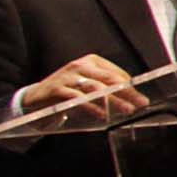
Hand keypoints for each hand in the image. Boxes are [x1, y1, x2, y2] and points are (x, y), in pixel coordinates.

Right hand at [20, 53, 141, 116]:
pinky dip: (91, 107)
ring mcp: (68, 76)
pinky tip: (102, 115)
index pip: (116, 73)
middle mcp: (80, 65)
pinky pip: (77, 98)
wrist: (35, 100)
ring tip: (126, 110)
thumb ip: (107, 90)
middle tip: (141, 103)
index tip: (141, 99)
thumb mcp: (88, 87)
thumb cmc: (68, 94)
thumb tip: (133, 99)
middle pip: (109, 79)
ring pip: (95, 88)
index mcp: (91, 61)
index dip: (131, 87)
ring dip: (113, 100)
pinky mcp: (57, 89)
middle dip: (127, 92)